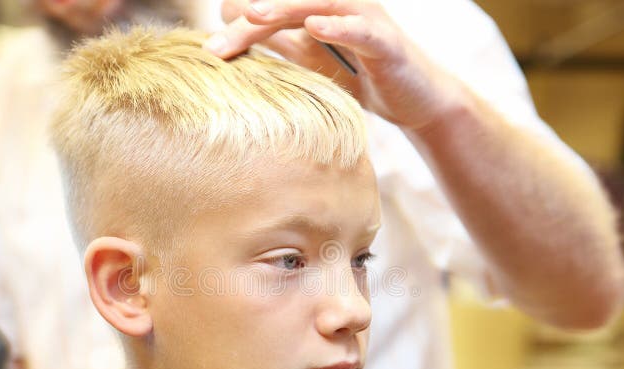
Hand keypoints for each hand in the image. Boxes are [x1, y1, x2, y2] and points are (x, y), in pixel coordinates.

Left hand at [204, 0, 467, 130]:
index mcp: (319, 11)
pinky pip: (360, 29)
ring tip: (253, 13)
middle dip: (250, 19)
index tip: (207, 46)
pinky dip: (337, 27)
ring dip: (286, 6)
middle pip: (288, 5)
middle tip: (216, 43)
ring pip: (320, 4)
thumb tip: (240, 30)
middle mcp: (340, 7)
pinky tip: (314, 26)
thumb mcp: (314, 60)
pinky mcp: (386, 41)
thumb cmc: (363, 78)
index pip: (273, 10)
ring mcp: (365, 19)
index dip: (239, 22)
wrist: (416, 103)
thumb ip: (283, 42)